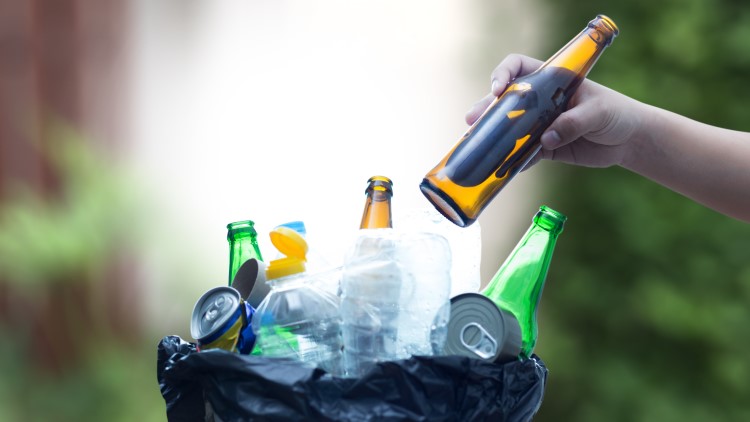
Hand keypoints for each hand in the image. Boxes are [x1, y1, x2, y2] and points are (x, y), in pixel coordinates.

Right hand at [466, 54, 643, 168]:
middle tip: (473, 121)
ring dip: (492, 137)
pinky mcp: (544, 148)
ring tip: (477, 145)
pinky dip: (512, 161)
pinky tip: (503, 167)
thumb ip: (573, 123)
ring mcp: (539, 125)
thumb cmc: (616, 113)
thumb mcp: (598, 112)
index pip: (518, 67)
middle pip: (504, 100)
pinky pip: (522, 154)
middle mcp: (540, 101)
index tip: (497, 89)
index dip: (503, 74)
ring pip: (508, 129)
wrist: (630, 140)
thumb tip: (546, 139)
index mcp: (551, 80)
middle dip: (486, 109)